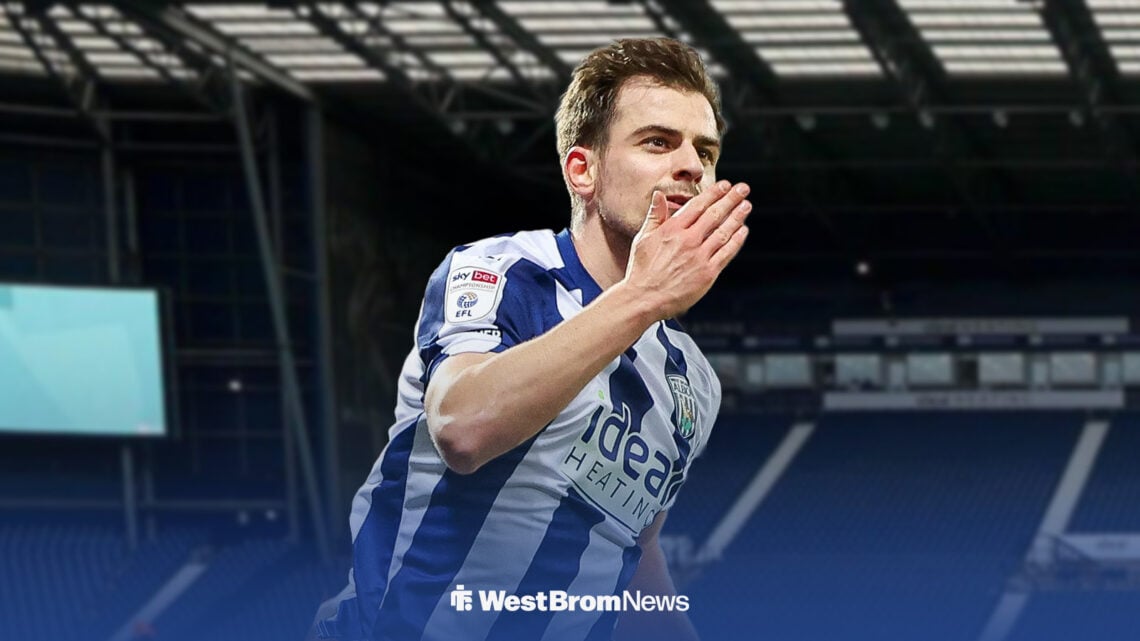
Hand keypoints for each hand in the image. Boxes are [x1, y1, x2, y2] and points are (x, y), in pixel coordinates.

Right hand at [621, 180, 751, 320]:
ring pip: (724, 232)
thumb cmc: (641, 270)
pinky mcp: (707, 273)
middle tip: (743, 189)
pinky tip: (743, 231)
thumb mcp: (643, 238)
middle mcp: (688, 240)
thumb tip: (659, 195)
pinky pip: (727, 253)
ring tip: (746, 205)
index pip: (698, 205)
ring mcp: (699, 257)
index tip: (725, 185)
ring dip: (738, 217)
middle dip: (731, 199)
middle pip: (715, 215)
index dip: (714, 193)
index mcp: (672, 230)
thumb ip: (655, 216)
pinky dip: (737, 240)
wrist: (644, 299)